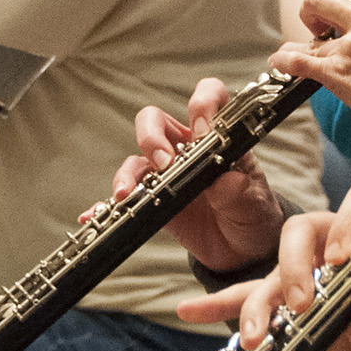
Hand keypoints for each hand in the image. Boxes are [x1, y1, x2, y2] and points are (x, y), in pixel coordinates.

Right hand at [113, 78, 285, 271]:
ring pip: (136, 157)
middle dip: (152, 136)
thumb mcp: (256, 203)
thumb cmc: (254, 215)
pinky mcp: (152, 200)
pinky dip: (106, 204)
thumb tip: (223, 181)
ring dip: (128, 173)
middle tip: (164, 163)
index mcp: (217, 138)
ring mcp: (166, 174)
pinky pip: (125, 196)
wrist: (243, 251)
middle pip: (156, 121)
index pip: (207, 99)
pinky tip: (94, 215)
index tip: (202, 131)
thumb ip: (241, 191)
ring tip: (127, 194)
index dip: (202, 105)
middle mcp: (186, 149)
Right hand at [179, 179, 350, 350]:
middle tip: (300, 306)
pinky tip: (190, 309)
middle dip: (293, 266)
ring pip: (272, 274)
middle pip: (300, 232)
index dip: (349, 221)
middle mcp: (336, 245)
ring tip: (254, 338)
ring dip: (259, 304)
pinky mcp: (289, 307)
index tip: (343, 259)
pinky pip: (249, 299)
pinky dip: (222, 305)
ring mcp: (308, 274)